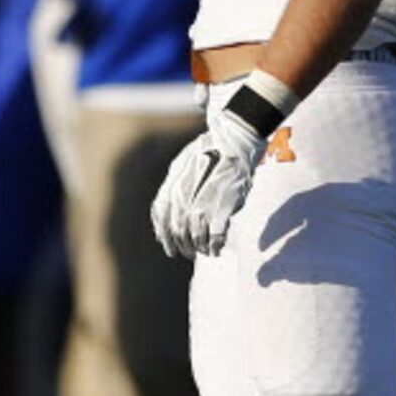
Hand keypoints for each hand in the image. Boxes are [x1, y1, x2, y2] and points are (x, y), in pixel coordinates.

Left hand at [149, 105, 268, 260]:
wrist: (233, 142)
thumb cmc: (209, 151)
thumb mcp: (180, 165)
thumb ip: (171, 187)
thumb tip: (164, 208)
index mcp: (173, 188)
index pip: (162, 219)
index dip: (165, 237)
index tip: (170, 248)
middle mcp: (184, 199)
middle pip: (179, 232)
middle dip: (184, 246)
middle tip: (189, 253)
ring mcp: (204, 204)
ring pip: (197, 237)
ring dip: (200, 248)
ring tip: (205, 251)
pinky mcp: (223, 208)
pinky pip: (216, 236)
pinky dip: (215, 246)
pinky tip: (216, 249)